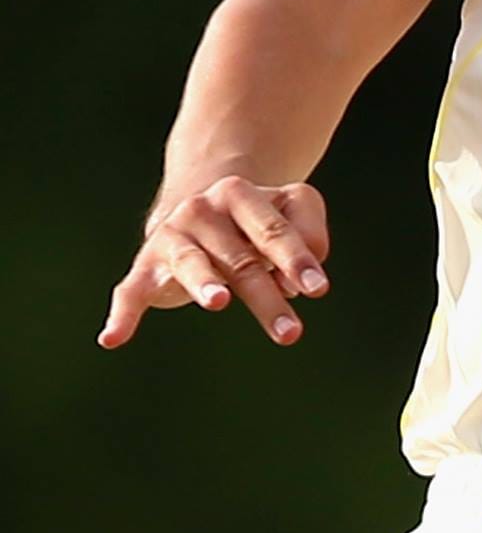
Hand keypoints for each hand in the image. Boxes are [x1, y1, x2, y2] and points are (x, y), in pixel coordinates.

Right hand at [101, 177, 329, 348]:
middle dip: (267, 295)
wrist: (199, 207)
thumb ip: (307, 234)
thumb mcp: (290, 211)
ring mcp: (172, 237)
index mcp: (240, 194)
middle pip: (241, 258)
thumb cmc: (257, 219)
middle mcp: (201, 210)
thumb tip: (296, 280)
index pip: (273, 230)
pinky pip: (130, 292)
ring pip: (192, 265)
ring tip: (219, 302)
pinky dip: (123, 315)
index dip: (296, 260)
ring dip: (205, 284)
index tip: (317, 288)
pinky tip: (113, 338)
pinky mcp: (146, 266)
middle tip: (290, 332)